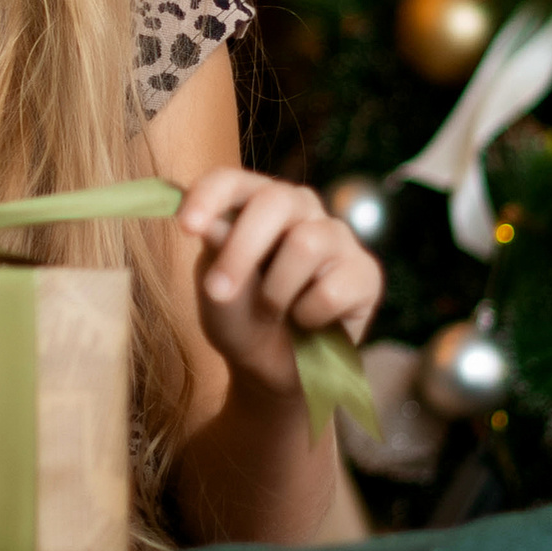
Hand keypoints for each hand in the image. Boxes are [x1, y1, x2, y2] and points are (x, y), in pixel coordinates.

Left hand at [175, 167, 382, 399]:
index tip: (185, 227)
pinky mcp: (365, 273)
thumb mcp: (215, 291)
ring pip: (306, 243)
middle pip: (275, 201)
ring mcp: (337, 236)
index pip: (232, 179)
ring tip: (273, 312)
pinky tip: (309, 322)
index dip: (209, 196)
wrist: (274, 371)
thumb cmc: (241, 321)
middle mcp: (299, 208)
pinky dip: (309, 317)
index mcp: (255, 202)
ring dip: (276, 292)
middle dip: (242, 250)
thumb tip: (213, 223)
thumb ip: (216, 254)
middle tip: (219, 291)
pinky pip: (332, 289)